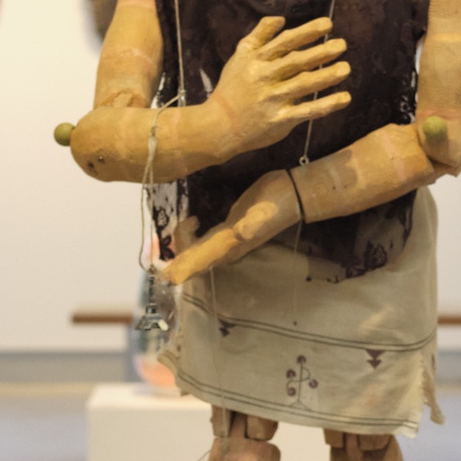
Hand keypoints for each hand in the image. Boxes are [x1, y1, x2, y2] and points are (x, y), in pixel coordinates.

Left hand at [158, 173, 302, 283]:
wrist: (295, 194)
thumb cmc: (277, 202)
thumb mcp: (263, 213)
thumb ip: (250, 226)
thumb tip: (239, 235)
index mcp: (228, 247)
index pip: (196, 263)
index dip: (177, 266)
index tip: (166, 259)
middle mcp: (225, 249)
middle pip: (192, 259)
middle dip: (177, 250)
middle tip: (186, 221)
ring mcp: (227, 240)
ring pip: (197, 251)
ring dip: (183, 243)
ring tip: (188, 220)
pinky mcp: (229, 229)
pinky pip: (204, 240)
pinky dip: (191, 236)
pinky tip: (193, 221)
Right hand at [207, 15, 350, 156]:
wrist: (217, 126)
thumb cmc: (232, 88)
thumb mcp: (239, 57)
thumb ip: (259, 36)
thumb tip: (281, 18)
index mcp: (257, 60)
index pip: (286, 42)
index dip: (307, 32)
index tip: (328, 24)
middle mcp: (265, 77)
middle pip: (296, 62)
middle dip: (320, 52)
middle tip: (342, 44)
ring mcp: (272, 99)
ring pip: (303, 85)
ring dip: (326, 76)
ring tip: (346, 69)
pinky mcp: (279, 120)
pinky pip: (306, 111)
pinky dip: (326, 105)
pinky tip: (344, 98)